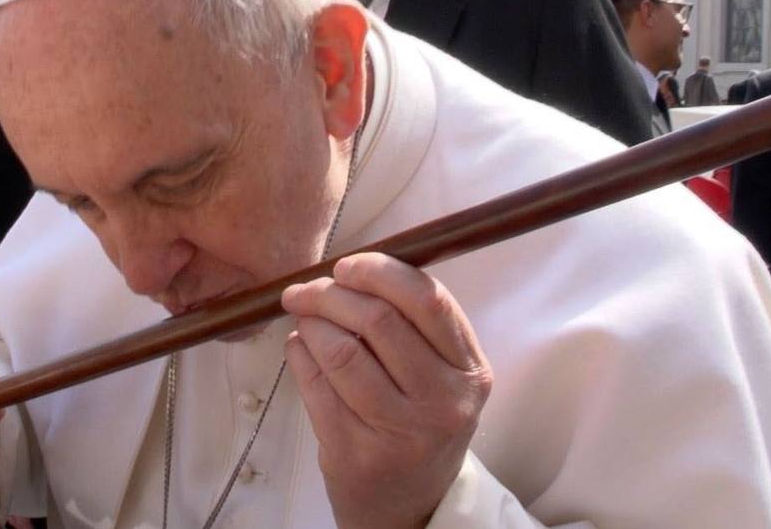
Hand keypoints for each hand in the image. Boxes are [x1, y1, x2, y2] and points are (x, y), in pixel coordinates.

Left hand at [281, 253, 489, 528]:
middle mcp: (443, 403)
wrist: (410, 507)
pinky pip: (314, 385)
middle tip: (305, 290)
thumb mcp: (442, 377)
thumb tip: (353, 268)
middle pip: (378, 320)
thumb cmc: (421, 423)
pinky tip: (299, 347)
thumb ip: (415, 325)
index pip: (427, 300)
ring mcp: (399, 432)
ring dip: (311, 323)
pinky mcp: (354, 453)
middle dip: (330, 293)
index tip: (347, 265)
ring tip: (303, 318)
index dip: (380, 271)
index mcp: (471, 372)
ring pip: (341, 351)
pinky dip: (298, 354)